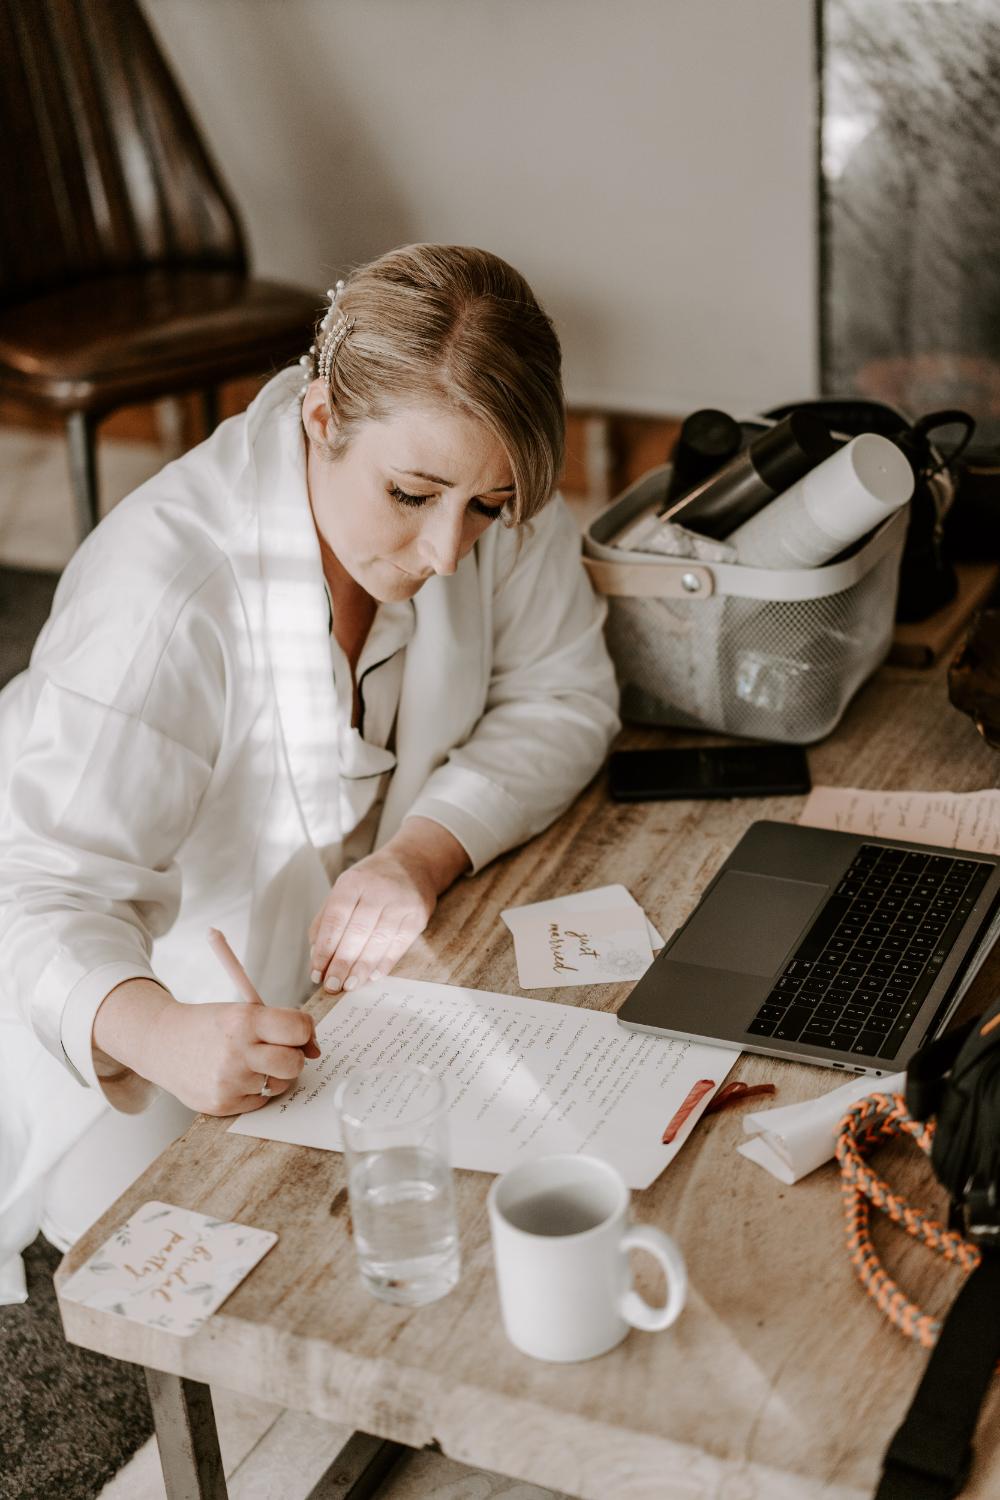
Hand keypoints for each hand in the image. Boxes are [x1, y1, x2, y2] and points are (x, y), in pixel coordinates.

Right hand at [143, 997, 319, 1115]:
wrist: (160, 1043)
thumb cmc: (209, 1026)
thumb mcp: (241, 1012)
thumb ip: (279, 1025)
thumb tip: (315, 1051)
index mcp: (244, 1020)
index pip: (298, 1028)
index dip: (305, 1032)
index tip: (300, 1034)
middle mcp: (236, 1052)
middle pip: (294, 1063)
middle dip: (293, 1057)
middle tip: (278, 1050)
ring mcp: (228, 1082)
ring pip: (281, 1084)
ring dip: (275, 1075)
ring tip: (251, 1063)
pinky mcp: (222, 1105)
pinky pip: (261, 1101)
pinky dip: (255, 1090)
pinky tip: (235, 1077)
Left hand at [308, 818, 469, 993]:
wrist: (413, 862)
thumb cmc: (371, 881)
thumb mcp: (344, 889)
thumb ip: (326, 920)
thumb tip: (317, 955)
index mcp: (352, 882)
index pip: (335, 920)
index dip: (325, 949)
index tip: (317, 973)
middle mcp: (377, 890)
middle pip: (356, 933)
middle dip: (342, 964)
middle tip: (332, 986)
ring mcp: (400, 902)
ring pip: (378, 941)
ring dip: (362, 968)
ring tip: (350, 986)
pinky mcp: (418, 915)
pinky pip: (400, 944)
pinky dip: (385, 963)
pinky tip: (373, 976)